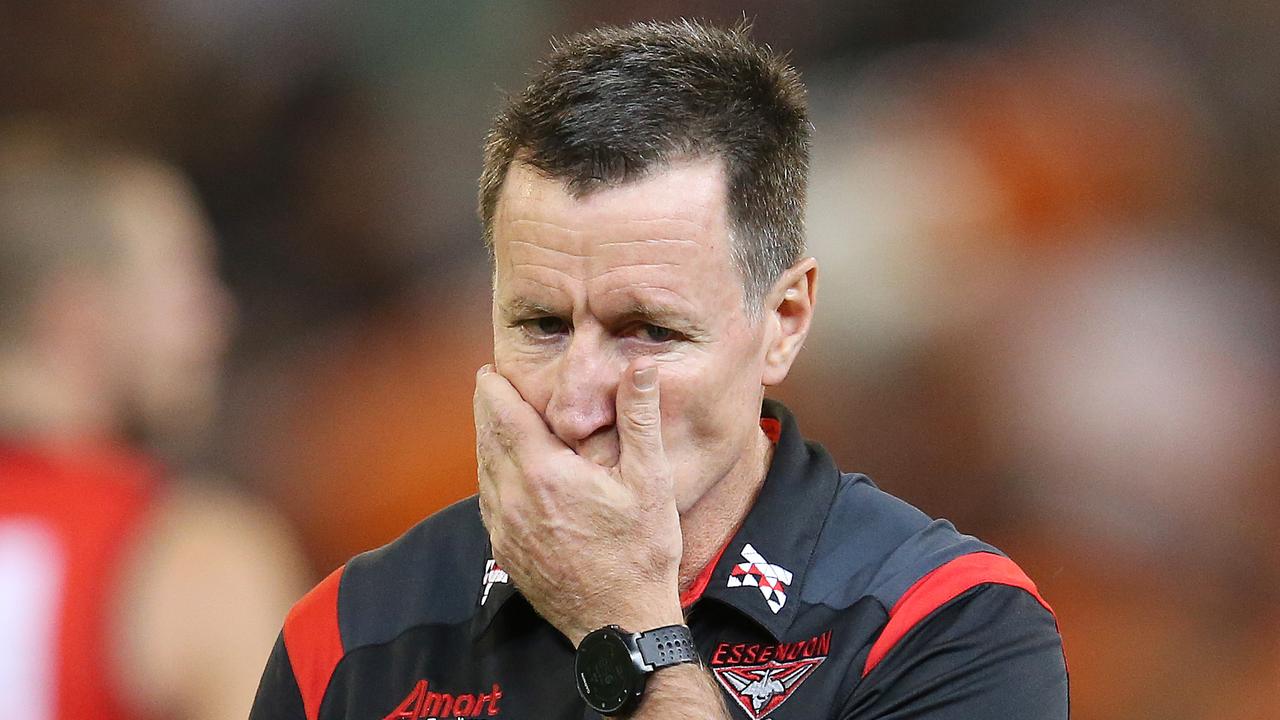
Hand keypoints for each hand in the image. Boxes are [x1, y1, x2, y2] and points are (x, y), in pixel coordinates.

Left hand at [474, 360, 683, 645]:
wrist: (620, 623)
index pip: (501, 413)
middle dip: (488, 407)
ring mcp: (504, 527)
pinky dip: (491, 474)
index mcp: (544, 473)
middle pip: (486, 436)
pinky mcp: (504, 549)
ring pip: (482, 468)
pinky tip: (508, 471)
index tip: (493, 368)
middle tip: (493, 384)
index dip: (494, 386)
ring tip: (500, 420)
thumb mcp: (650, 480)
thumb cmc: (641, 552)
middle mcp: (513, 498)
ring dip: (488, 440)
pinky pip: (488, 499)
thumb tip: (640, 366)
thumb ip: (639, 417)